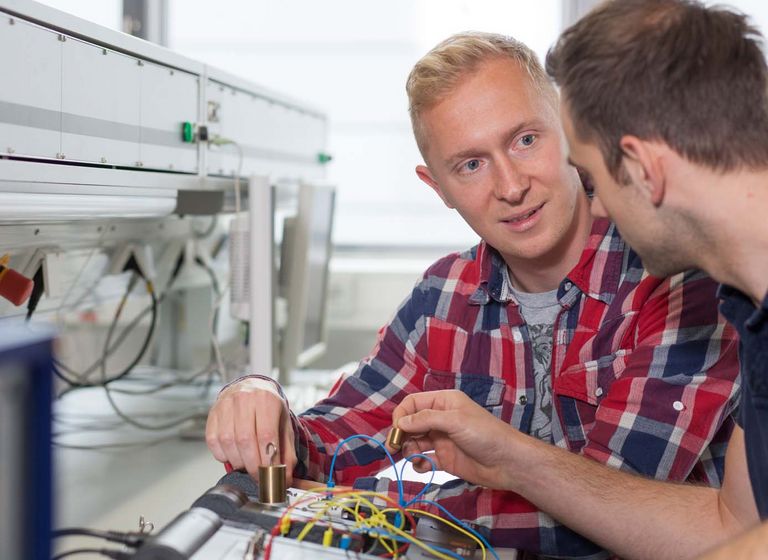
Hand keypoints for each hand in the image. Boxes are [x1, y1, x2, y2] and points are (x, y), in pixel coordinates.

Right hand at [205, 379, 296, 483]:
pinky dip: (222, 454)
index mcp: (266, 400)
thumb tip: (285, 479)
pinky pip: (214, 441)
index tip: (269, 475)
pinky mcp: (213, 413)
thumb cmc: (269, 409)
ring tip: (246, 464)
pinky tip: (233, 454)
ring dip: (237, 461)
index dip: (266, 460)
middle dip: (251, 465)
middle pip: (245, 440)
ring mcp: (226, 405)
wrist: (251, 387)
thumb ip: (287, 452)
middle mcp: (244, 399)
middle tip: (257, 476)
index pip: (265, 435)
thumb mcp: (283, 425)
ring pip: (228, 442)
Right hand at [391, 390, 517, 488]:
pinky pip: (424, 460)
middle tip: (394, 447)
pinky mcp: (445, 459)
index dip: (402, 415)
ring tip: (411, 457)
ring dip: (408, 449)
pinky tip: (422, 466)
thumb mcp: (455, 421)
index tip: (396, 430)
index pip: (413, 403)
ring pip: (414, 442)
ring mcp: (442, 440)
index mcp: (444, 403)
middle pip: (411, 423)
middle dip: (401, 434)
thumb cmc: (485, 434)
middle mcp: (440, 419)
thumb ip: (426, 420)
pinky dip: (419, 463)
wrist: (508, 463)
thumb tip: (400, 423)